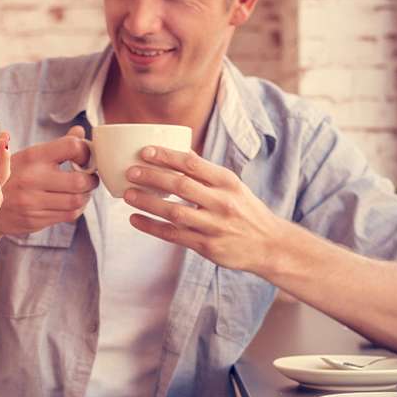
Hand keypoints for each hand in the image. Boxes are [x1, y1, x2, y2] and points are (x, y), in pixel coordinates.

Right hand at [0, 125, 98, 235]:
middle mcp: (32, 179)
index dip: (86, 151)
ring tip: (82, 190)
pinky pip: (68, 215)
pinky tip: (72, 202)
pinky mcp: (35, 220)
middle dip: (91, 180)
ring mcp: (33, 202)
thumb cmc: (11, 177)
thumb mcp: (28, 156)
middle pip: (80, 181)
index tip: (84, 157)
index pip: (72, 147)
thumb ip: (56, 145)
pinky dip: (76, 208)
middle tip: (90, 177)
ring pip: (76, 201)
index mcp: (32, 156)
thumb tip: (80, 131)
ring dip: (86, 196)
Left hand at [122, 146, 288, 274]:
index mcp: (228, 182)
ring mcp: (214, 225)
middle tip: (130, 172)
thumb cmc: (246, 211)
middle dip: (152, 177)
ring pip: (174, 212)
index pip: (193, 164)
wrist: (269, 245)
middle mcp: (222, 202)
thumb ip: (207, 172)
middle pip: (181, 185)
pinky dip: (152, 227)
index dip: (167, 156)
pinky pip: (174, 235)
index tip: (145, 151)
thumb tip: (181, 152)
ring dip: (147, 202)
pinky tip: (135, 219)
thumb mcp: (233, 186)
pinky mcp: (207, 246)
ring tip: (127, 194)